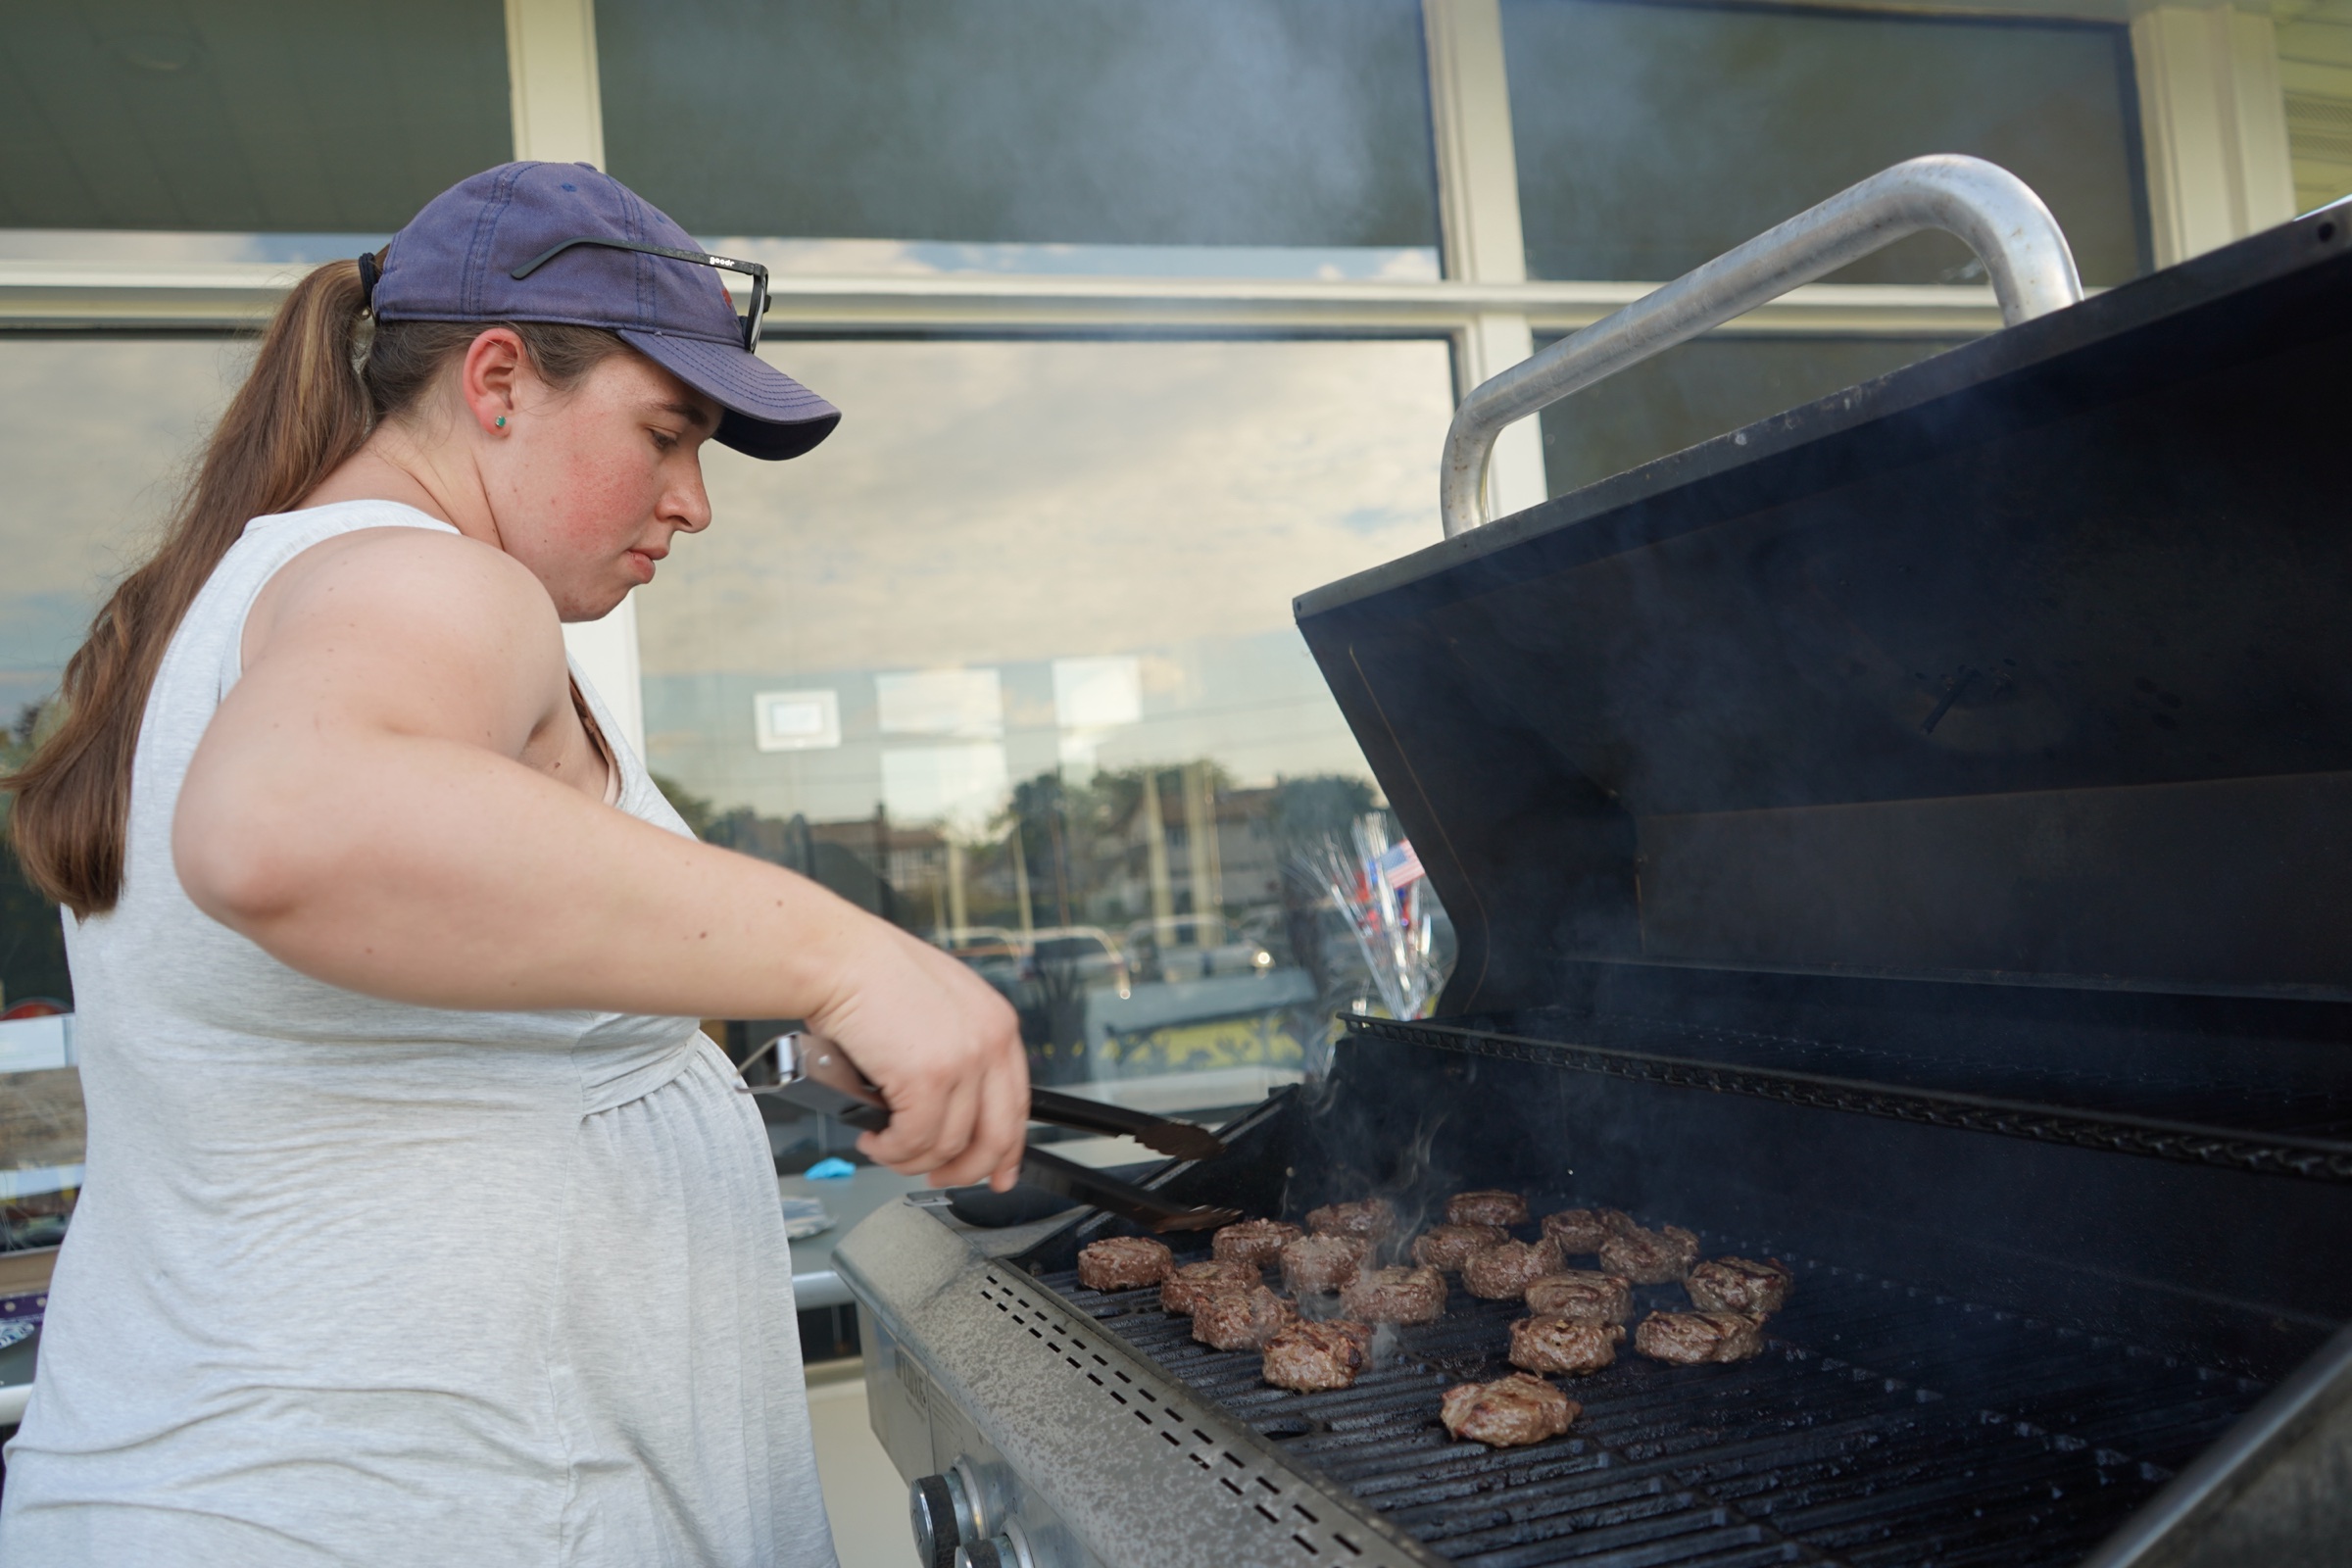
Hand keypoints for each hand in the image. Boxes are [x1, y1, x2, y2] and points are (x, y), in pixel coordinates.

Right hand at [804, 922, 1028, 1190]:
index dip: (1006, 1149)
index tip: (998, 1173)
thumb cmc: (869, 974)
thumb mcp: (936, 1008)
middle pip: (997, 1136)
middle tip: (935, 1177)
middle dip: (964, 1169)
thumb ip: (954, 1051)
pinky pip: (914, 1141)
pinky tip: (873, 1139)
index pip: (1017, 1104)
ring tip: (884, 1145)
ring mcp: (963, 1061)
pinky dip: (890, 1151)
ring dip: (911, 1158)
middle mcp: (990, 1041)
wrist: (835, 957)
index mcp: (997, 1023)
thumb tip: (948, 1106)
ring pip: (949, 1145)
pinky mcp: (927, 1078)